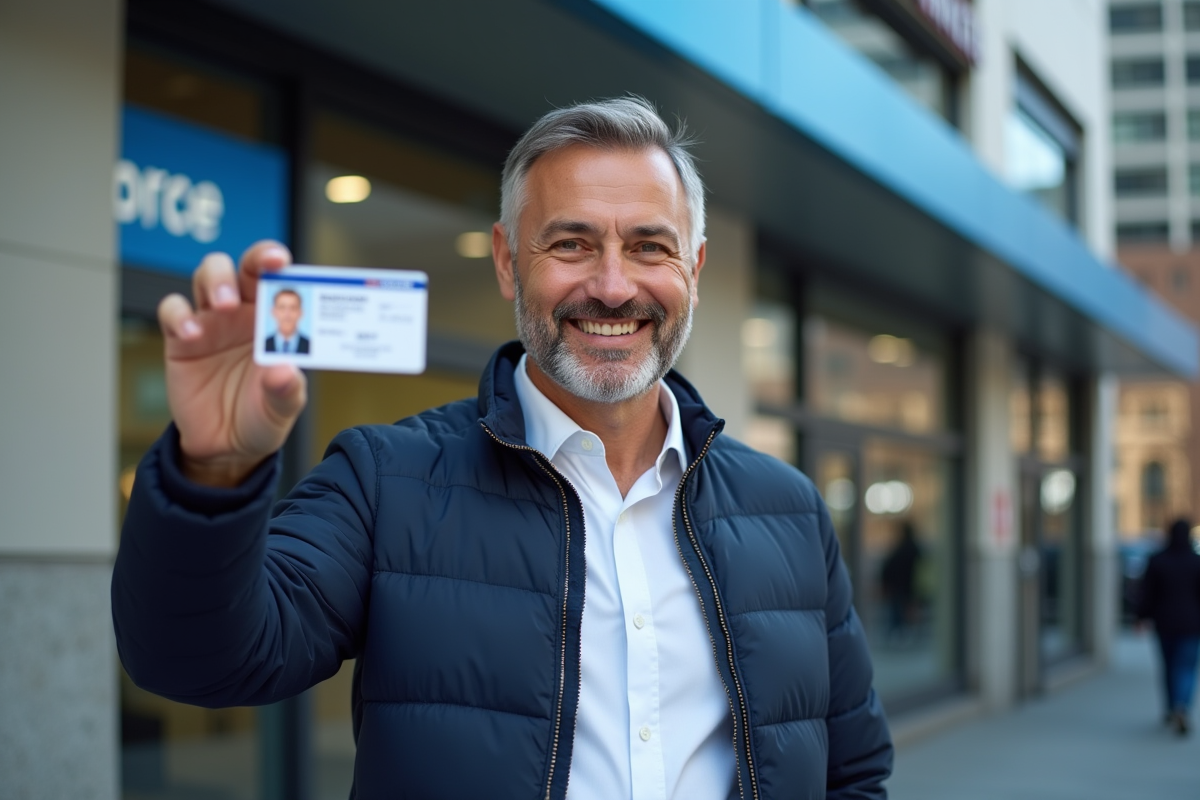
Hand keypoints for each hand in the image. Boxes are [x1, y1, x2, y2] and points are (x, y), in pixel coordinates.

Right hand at [156, 241, 306, 486]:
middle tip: (263, 267)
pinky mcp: (180, 338)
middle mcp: (245, 314)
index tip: (284, 262)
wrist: (223, 447)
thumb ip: (287, 391)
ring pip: (208, 275)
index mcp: (276, 322)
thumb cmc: (261, 418)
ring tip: (223, 304)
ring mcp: (212, 322)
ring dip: (217, 280)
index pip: (282, 281)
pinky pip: (173, 310)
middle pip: (246, 268)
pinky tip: (191, 334)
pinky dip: (179, 315)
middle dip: (255, 259)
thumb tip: (284, 370)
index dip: (283, 266)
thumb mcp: (282, 409)